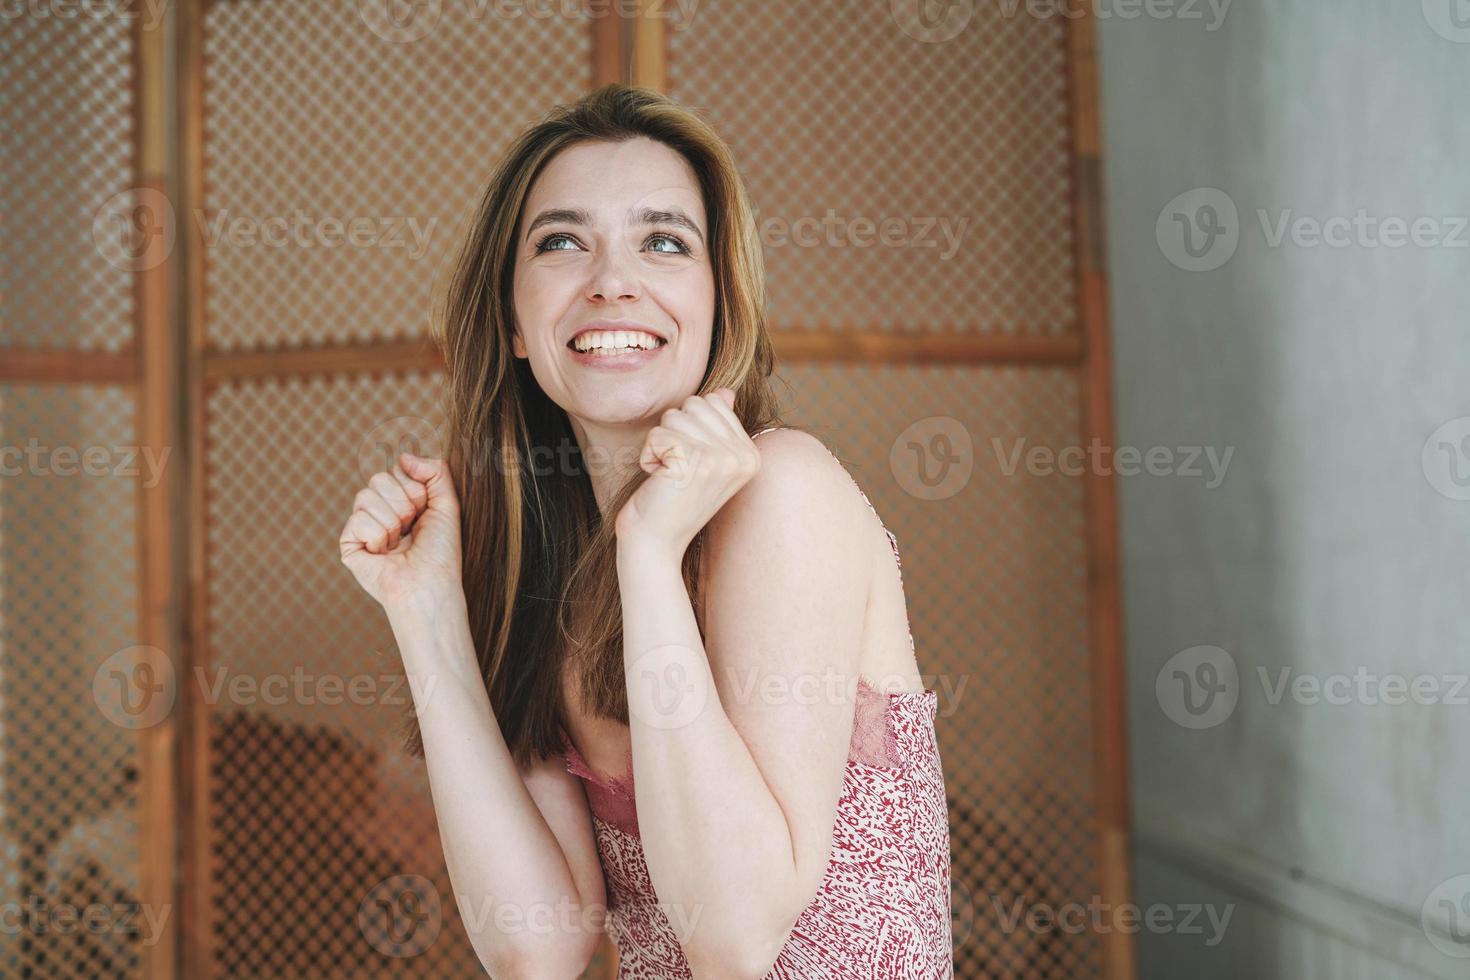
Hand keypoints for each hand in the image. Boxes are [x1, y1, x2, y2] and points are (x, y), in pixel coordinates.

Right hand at [339, 453, 463, 611]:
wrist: (430, 584)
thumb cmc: (441, 552)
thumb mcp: (448, 504)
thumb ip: (435, 472)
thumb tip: (404, 457)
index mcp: (402, 500)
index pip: (396, 469)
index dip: (415, 489)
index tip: (424, 512)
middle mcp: (380, 511)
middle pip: (378, 478)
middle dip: (403, 504)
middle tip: (411, 529)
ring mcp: (362, 526)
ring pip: (365, 496)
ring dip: (392, 521)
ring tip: (399, 543)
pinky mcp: (348, 544)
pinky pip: (357, 520)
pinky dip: (378, 536)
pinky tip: (384, 553)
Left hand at [615, 388, 760, 554]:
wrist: (655, 543)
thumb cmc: (673, 499)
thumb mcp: (702, 460)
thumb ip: (717, 424)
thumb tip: (724, 393)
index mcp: (751, 454)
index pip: (712, 402)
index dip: (688, 428)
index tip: (690, 464)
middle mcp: (743, 456)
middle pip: (693, 405)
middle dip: (673, 433)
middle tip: (677, 471)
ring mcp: (722, 460)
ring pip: (674, 416)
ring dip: (660, 445)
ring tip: (668, 477)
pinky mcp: (694, 462)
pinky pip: (657, 434)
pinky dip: (649, 456)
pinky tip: (658, 481)